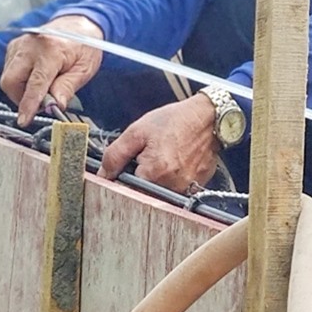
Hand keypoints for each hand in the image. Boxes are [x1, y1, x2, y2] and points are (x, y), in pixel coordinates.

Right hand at [0, 15, 104, 124]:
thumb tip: (54, 106)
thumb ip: (67, 88)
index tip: (24, 119)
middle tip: (41, 101)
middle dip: (20, 97)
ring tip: (43, 85)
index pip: (35, 83)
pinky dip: (20, 79)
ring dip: (21, 89)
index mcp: (51, 51)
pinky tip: (35, 76)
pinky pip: (8, 70)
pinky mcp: (13, 47)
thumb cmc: (84, 45)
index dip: (28, 104)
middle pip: (10, 81)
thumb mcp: (84, 69)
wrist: (78, 24)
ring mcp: (19, 45)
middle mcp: (30, 46)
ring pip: (8, 78)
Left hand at [98, 96, 220, 192]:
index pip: (127, 192)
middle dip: (140, 180)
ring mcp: (187, 189)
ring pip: (160, 194)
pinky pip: (176, 190)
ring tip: (163, 158)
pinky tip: (175, 162)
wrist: (208, 117)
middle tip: (146, 160)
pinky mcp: (197, 187)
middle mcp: (172, 186)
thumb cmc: (175, 120)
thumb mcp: (138, 131)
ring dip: (156, 181)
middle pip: (144, 194)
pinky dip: (171, 180)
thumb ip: (116, 155)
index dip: (122, 182)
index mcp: (154, 173)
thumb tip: (103, 176)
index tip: (123, 172)